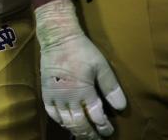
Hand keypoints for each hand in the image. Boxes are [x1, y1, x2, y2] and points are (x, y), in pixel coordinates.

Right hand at [35, 0, 126, 138]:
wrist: (57, 38)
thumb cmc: (82, 50)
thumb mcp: (101, 66)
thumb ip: (111, 87)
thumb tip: (121, 107)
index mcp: (84, 91)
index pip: (96, 117)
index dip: (104, 127)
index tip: (109, 130)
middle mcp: (68, 97)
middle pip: (80, 124)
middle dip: (90, 134)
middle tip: (97, 138)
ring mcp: (55, 96)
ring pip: (65, 121)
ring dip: (76, 130)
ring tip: (84, 134)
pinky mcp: (46, 91)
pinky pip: (51, 113)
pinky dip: (60, 121)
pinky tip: (66, 123)